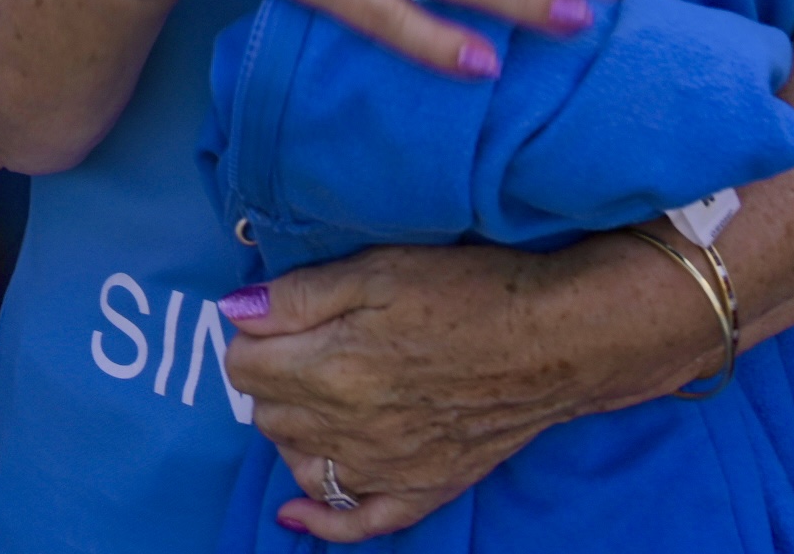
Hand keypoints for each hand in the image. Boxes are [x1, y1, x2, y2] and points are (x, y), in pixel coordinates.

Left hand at [224, 233, 697, 540]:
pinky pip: (357, 523)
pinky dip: (321, 519)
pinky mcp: (422, 490)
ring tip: (316, 395)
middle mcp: (351, 430)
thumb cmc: (469, 291)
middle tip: (303, 344)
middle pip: (266, 414)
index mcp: (333, 370)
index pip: (243, 367)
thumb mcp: (377, 269)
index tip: (275, 319)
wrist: (557, 339)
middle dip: (271, 378)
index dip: (252, 336)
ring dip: (293, 430)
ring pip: (299, 463)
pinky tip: (297, 511)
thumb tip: (235, 313)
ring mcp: (386, 469)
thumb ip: (298, 296)